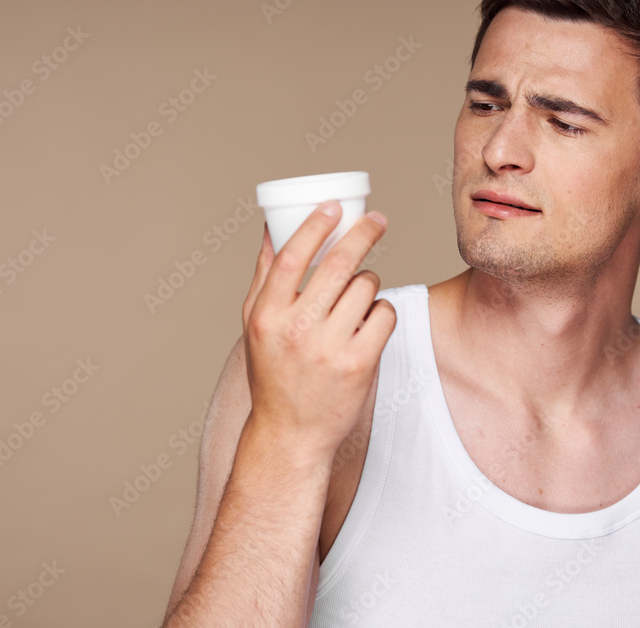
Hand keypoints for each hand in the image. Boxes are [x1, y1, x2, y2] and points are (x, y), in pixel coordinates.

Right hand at [241, 201, 395, 457]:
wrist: (291, 433)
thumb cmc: (273, 372)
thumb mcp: (256, 325)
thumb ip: (265, 277)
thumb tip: (272, 227)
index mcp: (266, 316)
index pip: (292, 258)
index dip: (315, 226)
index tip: (334, 207)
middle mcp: (296, 330)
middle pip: (338, 265)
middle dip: (363, 234)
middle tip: (377, 220)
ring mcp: (329, 348)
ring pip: (366, 287)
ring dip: (369, 283)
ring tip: (358, 298)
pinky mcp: (359, 365)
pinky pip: (384, 315)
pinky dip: (382, 311)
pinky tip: (370, 320)